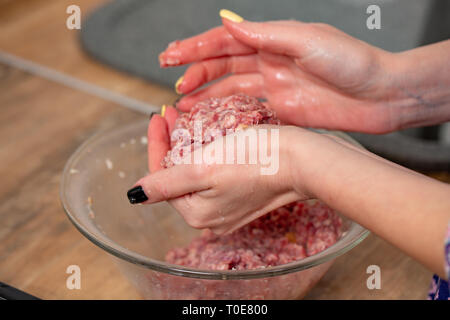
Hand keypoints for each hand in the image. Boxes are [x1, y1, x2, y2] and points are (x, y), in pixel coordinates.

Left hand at [134, 111, 307, 233]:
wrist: (302, 162)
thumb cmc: (256, 161)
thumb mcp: (204, 169)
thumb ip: (166, 183)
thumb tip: (134, 195)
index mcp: (197, 213)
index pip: (161, 177)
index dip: (155, 144)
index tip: (157, 115)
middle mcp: (211, 216)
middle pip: (178, 175)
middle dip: (171, 144)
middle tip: (170, 114)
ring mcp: (228, 206)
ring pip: (197, 173)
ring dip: (188, 146)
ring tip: (185, 120)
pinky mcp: (243, 194)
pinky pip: (215, 174)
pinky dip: (208, 154)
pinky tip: (209, 135)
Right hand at [159, 16, 399, 132]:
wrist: (381, 95)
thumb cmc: (352, 62)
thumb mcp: (307, 40)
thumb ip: (267, 34)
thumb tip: (229, 22)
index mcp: (274, 40)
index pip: (226, 41)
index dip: (196, 47)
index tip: (171, 56)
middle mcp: (270, 62)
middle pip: (223, 64)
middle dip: (196, 71)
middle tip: (174, 82)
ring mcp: (275, 87)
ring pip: (230, 88)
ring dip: (206, 94)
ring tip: (183, 104)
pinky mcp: (282, 110)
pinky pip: (247, 110)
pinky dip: (227, 113)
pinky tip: (211, 119)